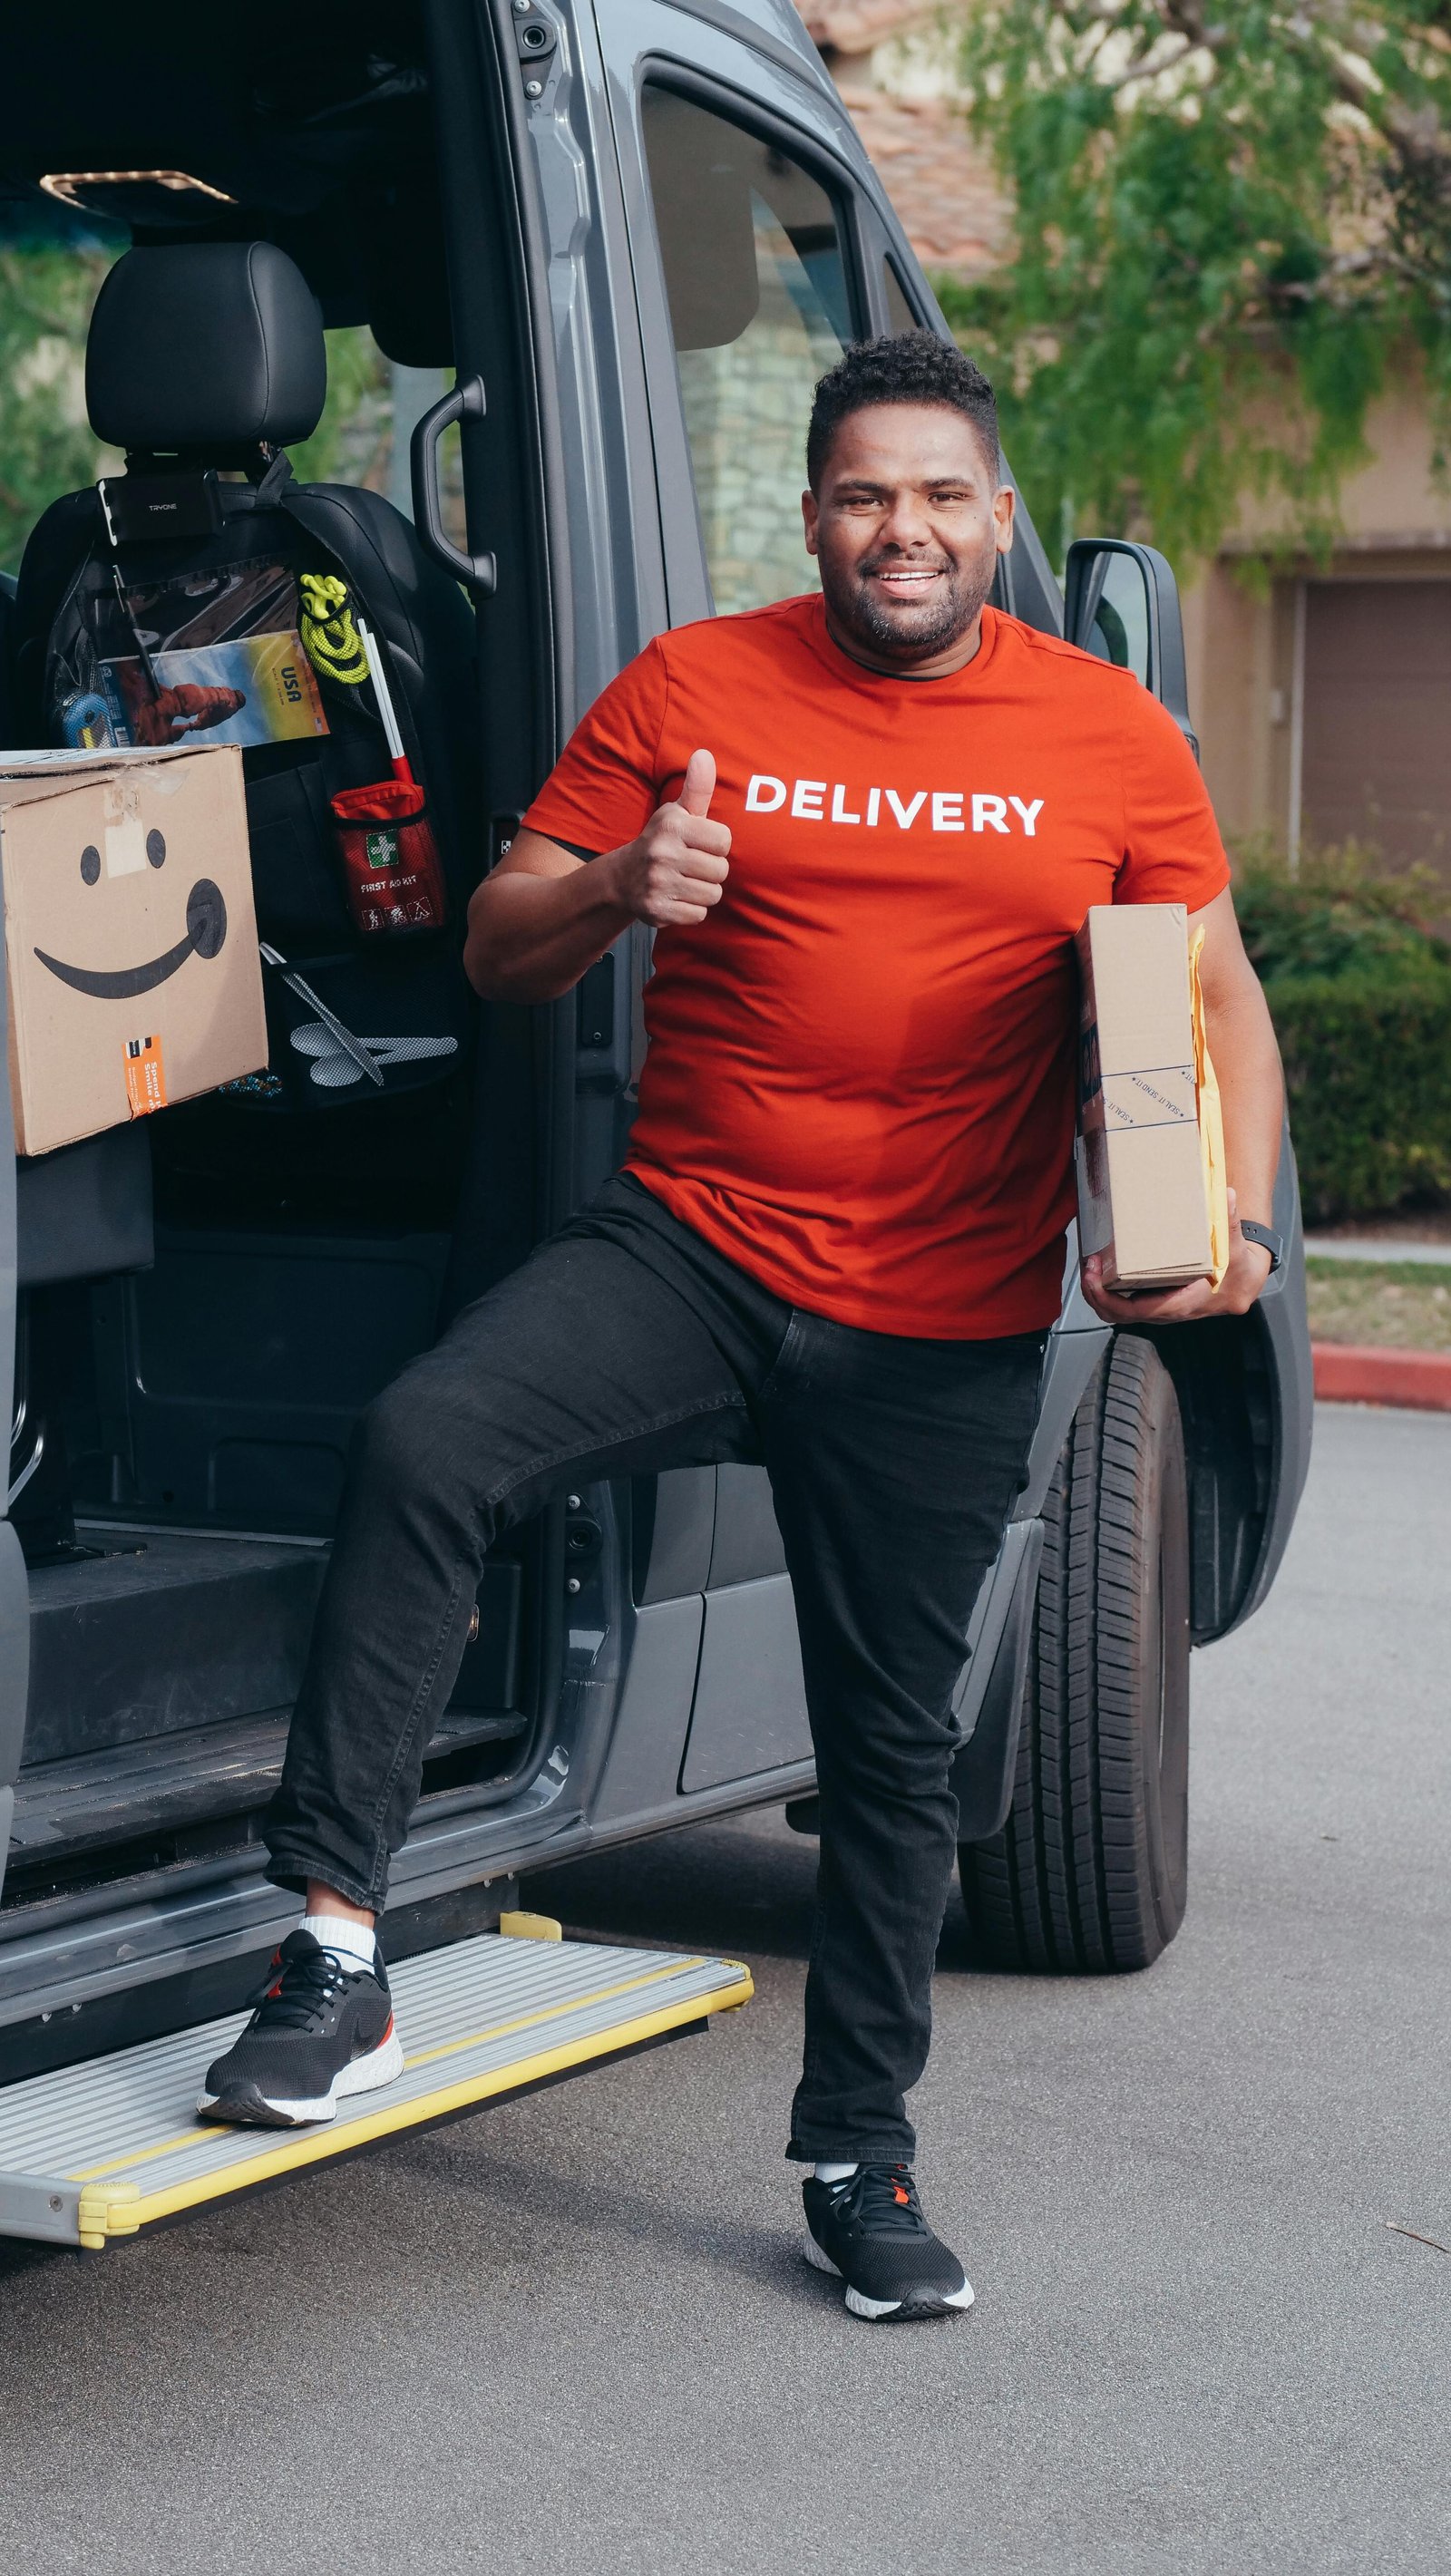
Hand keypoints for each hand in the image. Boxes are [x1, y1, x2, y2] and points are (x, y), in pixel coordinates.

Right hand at [602, 747, 730, 927]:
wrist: (621, 879)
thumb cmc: (661, 841)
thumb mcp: (677, 812)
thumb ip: (697, 787)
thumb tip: (704, 754)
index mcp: (672, 825)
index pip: (724, 841)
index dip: (715, 845)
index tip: (698, 844)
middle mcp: (663, 853)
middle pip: (721, 871)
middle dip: (710, 870)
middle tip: (690, 866)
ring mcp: (658, 883)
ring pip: (712, 894)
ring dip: (702, 891)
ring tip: (684, 881)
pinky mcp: (657, 910)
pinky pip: (698, 915)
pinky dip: (690, 910)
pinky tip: (676, 898)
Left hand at [1081, 1187, 1273, 1325]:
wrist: (1244, 1284)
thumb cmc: (1238, 1267)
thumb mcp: (1235, 1246)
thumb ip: (1230, 1222)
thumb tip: (1227, 1195)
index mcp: (1182, 1304)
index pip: (1136, 1311)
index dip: (1109, 1299)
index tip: (1094, 1277)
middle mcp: (1166, 1313)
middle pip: (1119, 1315)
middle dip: (1095, 1294)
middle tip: (1087, 1266)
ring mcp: (1159, 1310)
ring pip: (1118, 1314)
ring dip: (1098, 1294)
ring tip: (1089, 1266)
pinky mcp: (1155, 1303)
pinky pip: (1124, 1305)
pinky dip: (1108, 1292)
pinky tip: (1101, 1270)